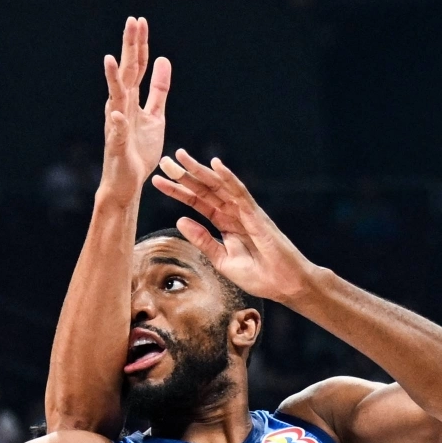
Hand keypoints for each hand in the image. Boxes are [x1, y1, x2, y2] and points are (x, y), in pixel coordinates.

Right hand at [99, 17, 170, 205]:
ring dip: (114, 80)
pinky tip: (116, 112)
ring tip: (112, 59)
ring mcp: (116, 126)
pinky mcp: (116, 146)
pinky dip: (115, 123)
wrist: (127, 183)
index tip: (141, 22)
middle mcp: (121, 108)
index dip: (140, 45)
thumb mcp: (155, 116)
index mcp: (131, 100)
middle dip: (129, 49)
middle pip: (127, 74)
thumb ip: (158, 90)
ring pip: (115, 98)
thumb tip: (163, 60)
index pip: (137, 67)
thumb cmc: (138, 150)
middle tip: (131, 23)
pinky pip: (115, 133)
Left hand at [151, 149, 315, 302]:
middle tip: (164, 161)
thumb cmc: (258, 275)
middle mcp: (233, 213)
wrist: (284, 285)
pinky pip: (240, 193)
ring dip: (200, 171)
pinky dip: (228, 178)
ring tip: (180, 157)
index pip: (197, 202)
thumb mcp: (221, 260)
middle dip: (184, 176)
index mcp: (224, 223)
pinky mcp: (256, 216)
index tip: (158, 181)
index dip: (178, 191)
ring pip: (218, 187)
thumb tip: (180, 220)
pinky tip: (215, 165)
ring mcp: (245, 212)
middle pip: (205, 190)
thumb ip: (202, 240)